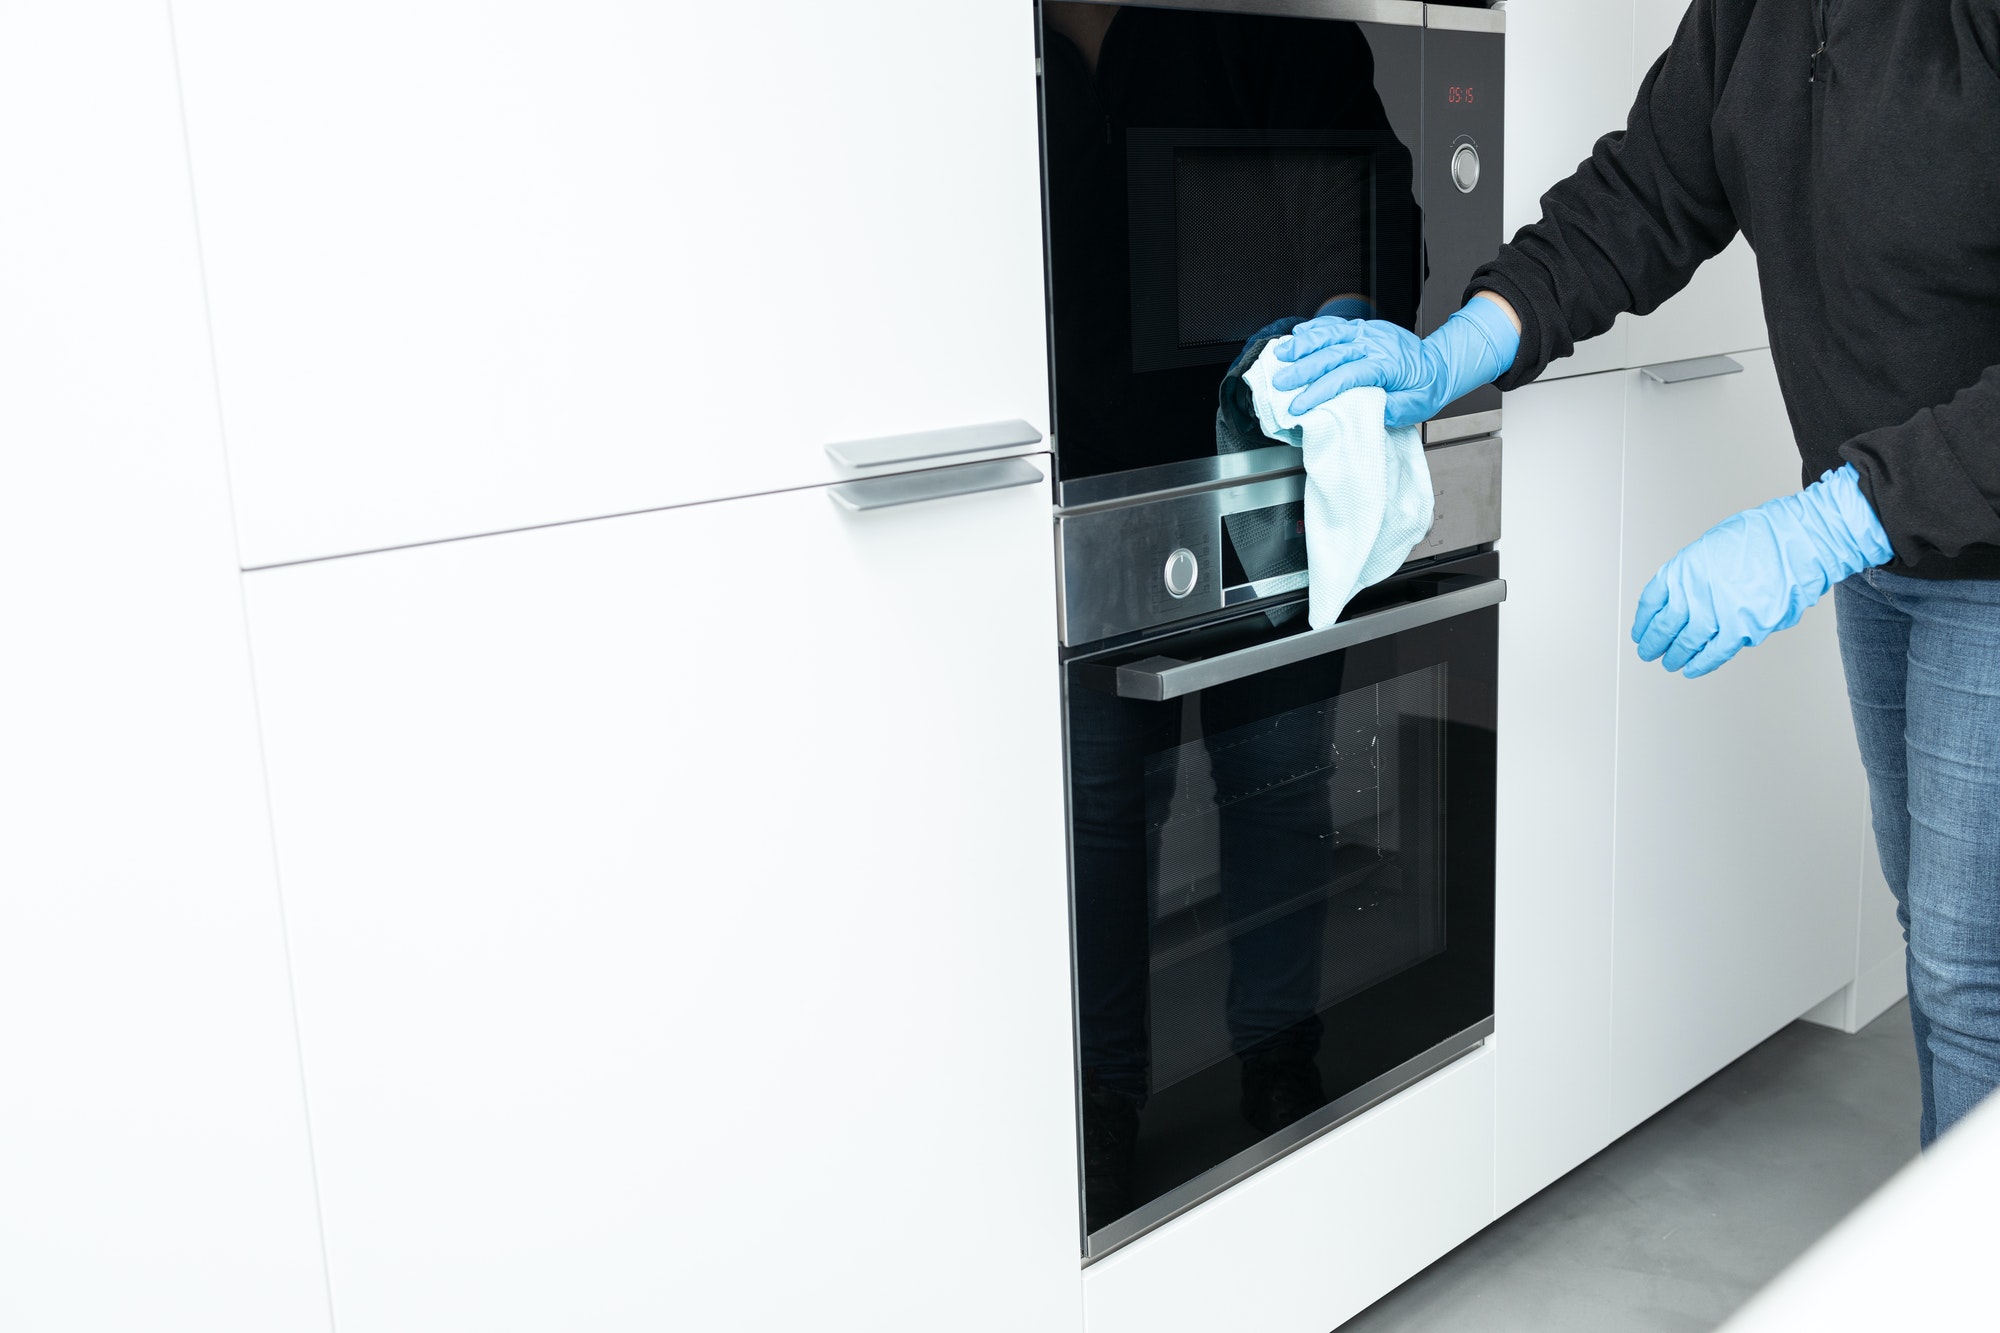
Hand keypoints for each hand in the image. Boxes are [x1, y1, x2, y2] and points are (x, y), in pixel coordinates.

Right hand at [1269, 295, 1518, 426]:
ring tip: (1282, 353)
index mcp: (1387, 365)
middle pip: (1333, 353)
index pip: (1347, 376)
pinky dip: (1317, 327)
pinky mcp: (1366, 328)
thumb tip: (1358, 413)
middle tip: (1281, 382)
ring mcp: (1370, 333)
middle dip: (1303, 368)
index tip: (1300, 405)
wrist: (1440, 365)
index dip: (1320, 391)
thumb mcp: (1413, 407)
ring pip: (1332, 333)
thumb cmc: (1426, 388)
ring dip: (1304, 343)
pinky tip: (1300, 332)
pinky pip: (1338, 324)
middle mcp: (1376, 344)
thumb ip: (1386, 409)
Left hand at [1633, 464, 1893, 677]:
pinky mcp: (1743, 627)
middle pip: (1665, 626)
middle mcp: (1695, 590)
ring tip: (1670, 663)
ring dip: (1676, 655)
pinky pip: (1716, 652)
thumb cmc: (1763, 536)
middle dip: (1654, 643)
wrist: (1801, 538)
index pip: (1651, 601)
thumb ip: (1694, 574)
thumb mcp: (1712, 545)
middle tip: (1648, 652)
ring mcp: (1718, 610)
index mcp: (1683, 567)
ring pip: (1687, 643)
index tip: (1640, 631)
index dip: (1643, 621)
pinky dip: (1702, 663)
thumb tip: (1686, 598)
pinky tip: (1693, 669)